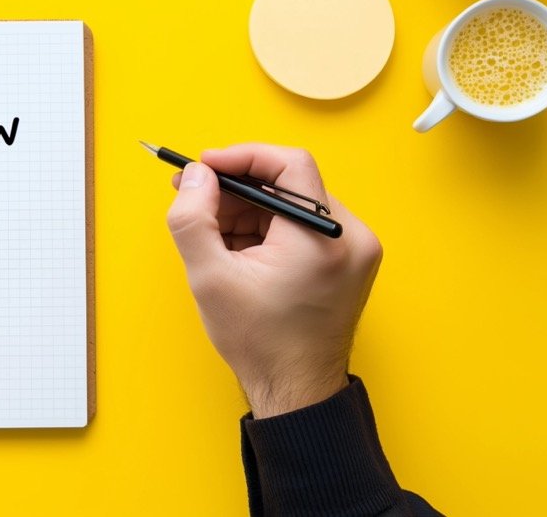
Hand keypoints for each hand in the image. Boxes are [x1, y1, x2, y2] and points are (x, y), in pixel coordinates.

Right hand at [165, 144, 382, 417]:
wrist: (296, 390)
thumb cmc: (260, 341)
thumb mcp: (210, 277)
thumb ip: (193, 217)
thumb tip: (193, 176)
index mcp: (323, 238)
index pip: (288, 165)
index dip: (242, 157)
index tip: (204, 166)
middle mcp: (350, 237)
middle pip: (288, 184)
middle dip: (237, 188)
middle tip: (195, 197)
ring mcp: (354, 250)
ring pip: (293, 203)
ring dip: (249, 210)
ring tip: (213, 234)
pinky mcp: (348, 261)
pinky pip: (302, 225)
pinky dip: (267, 228)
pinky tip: (237, 249)